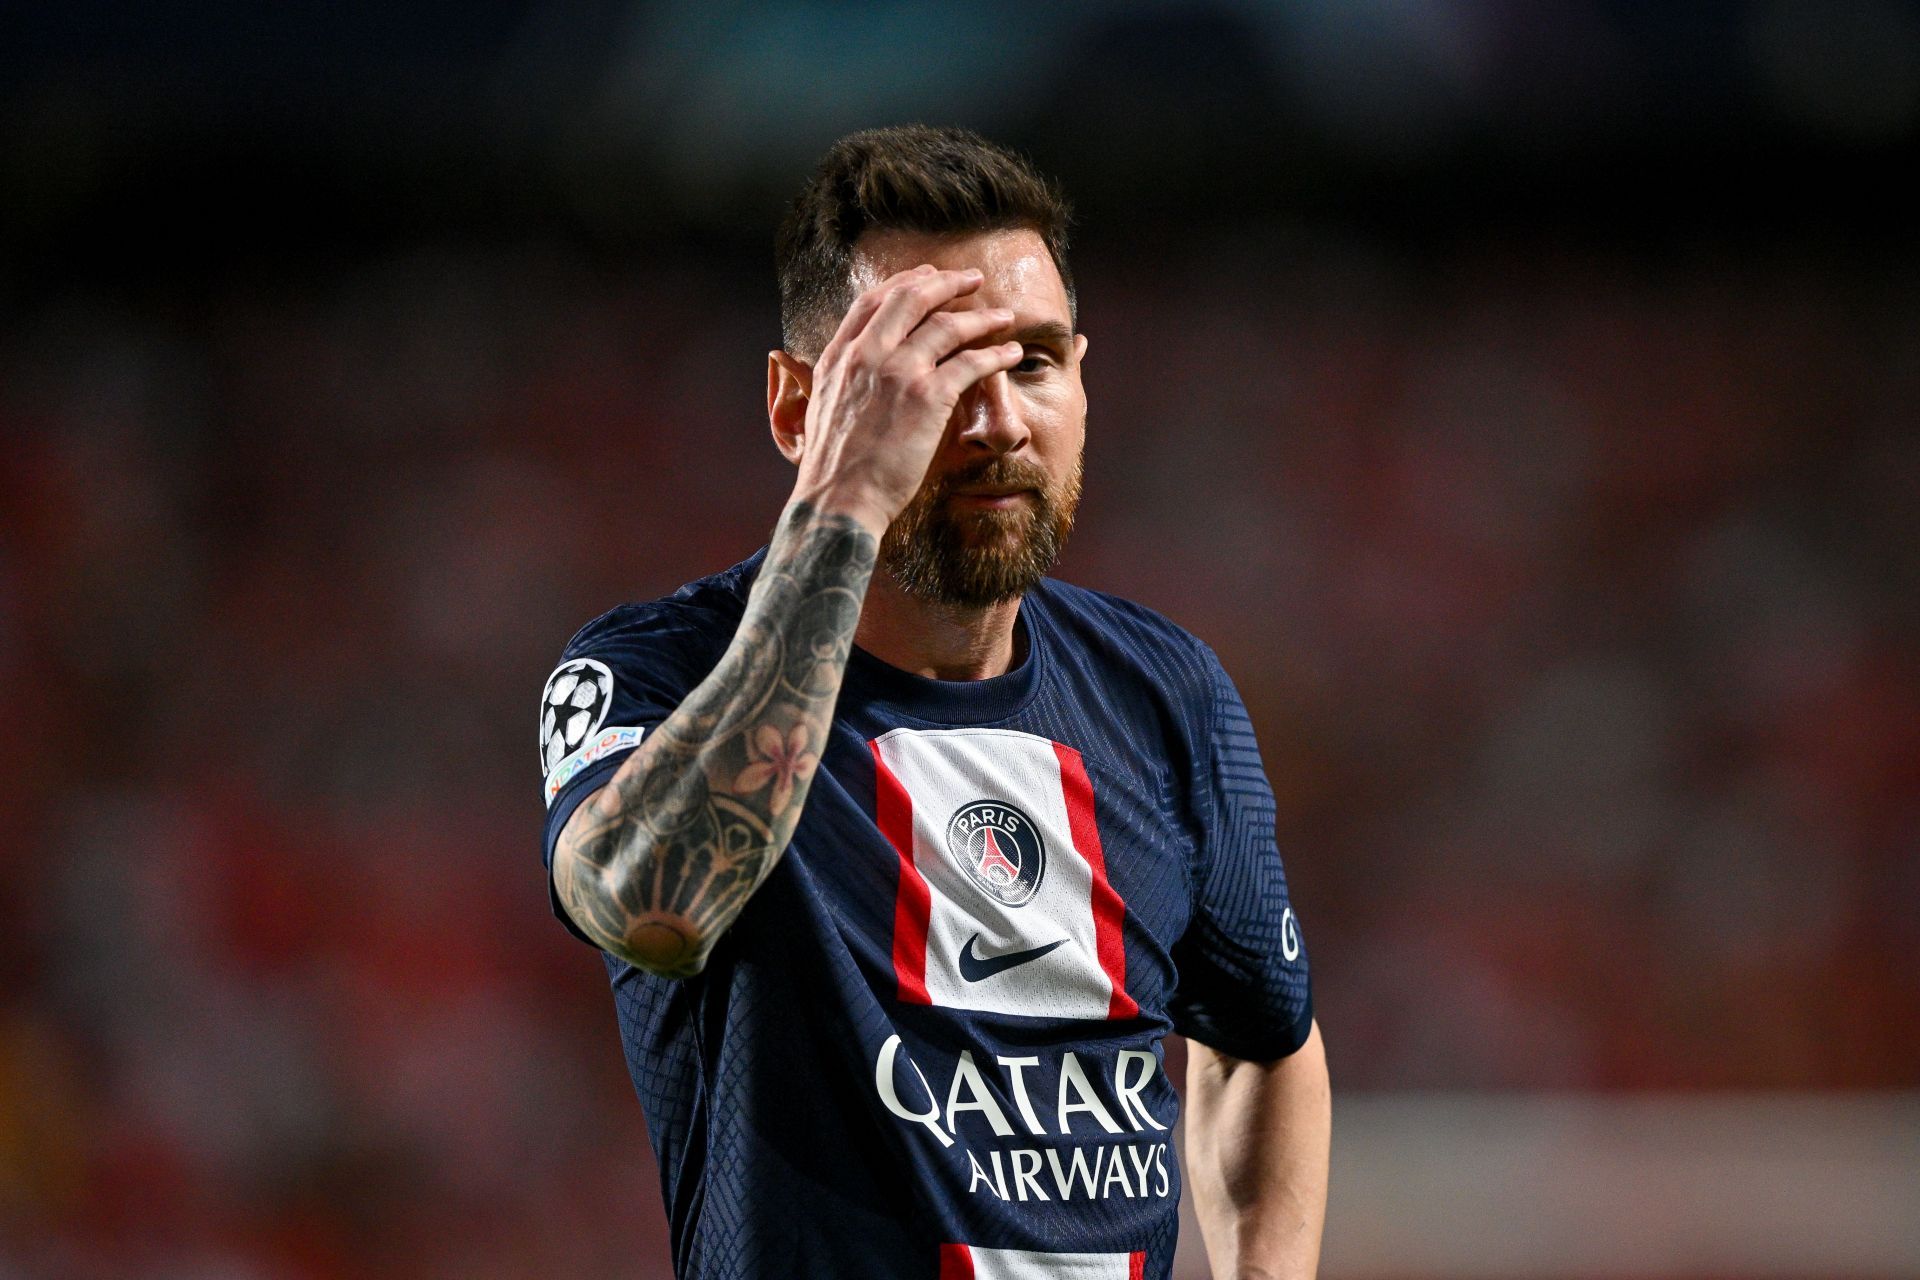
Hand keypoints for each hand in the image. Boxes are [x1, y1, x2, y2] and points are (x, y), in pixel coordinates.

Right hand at [788, 265, 1022, 533]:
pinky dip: (996, 353)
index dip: (904, 283)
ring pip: (947, 325)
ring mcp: (898, 372)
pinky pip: (971, 362)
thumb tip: (851, 376)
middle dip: (947, 282)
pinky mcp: (927, 397)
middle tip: (972, 279)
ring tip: (1004, 317)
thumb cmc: (832, 470)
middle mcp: (866, 355)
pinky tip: (1010, 353)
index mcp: (838, 356)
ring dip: (981, 316)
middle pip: (912, 298)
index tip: (927, 278)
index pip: (873, 302)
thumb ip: (839, 381)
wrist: (838, 501)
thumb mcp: (819, 410)